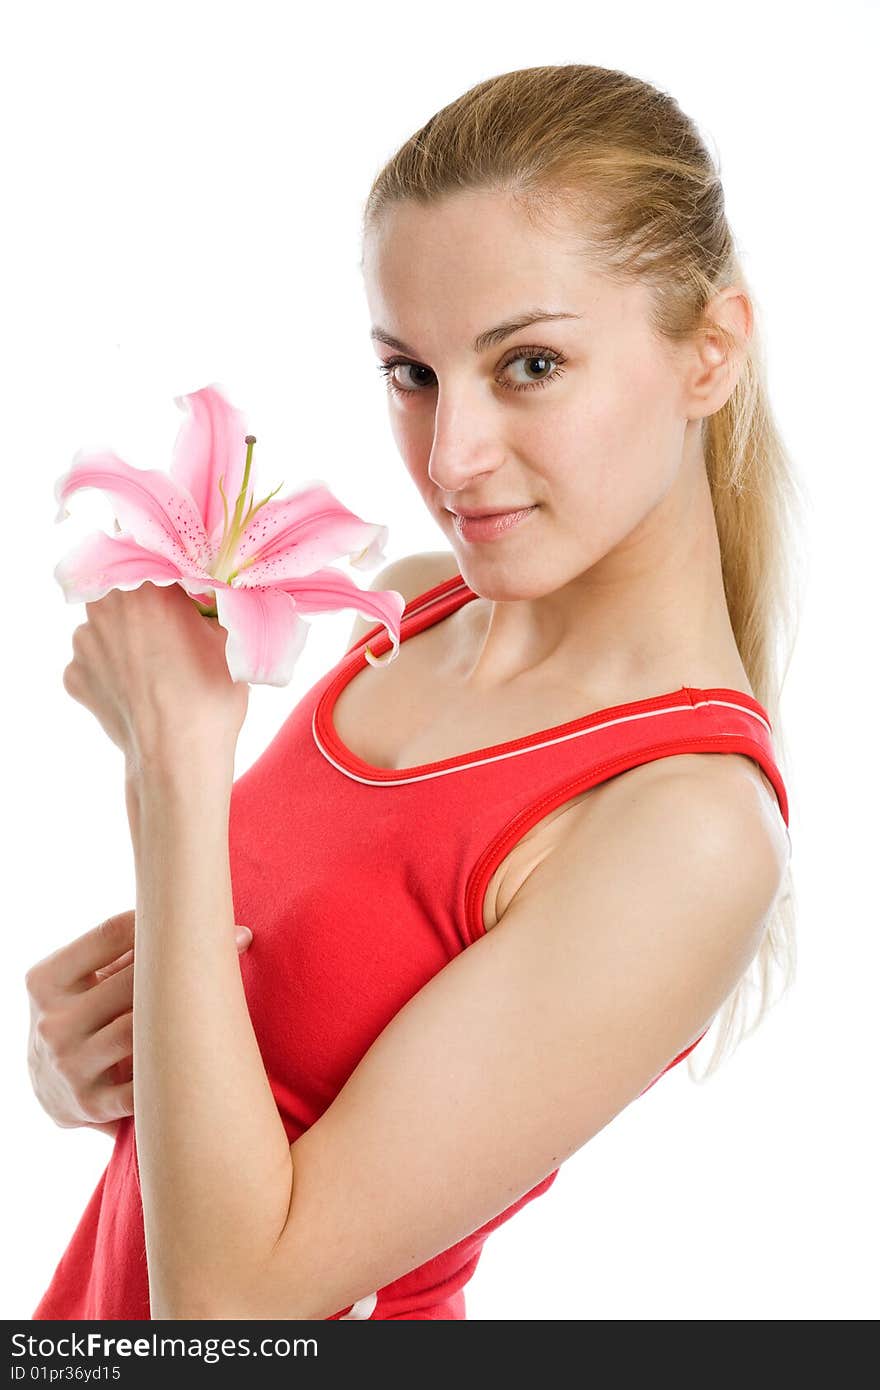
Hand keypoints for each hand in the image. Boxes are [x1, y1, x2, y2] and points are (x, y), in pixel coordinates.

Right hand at [25, 910, 252, 1136]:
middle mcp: (52, 1024)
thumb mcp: (78, 980)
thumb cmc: (81, 1014)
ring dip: (191, 1008)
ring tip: (231, 987)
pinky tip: (208, 1042)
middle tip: (239, 939)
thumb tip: (188, 909)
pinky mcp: (92, 1104)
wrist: (48, 1088)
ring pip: (142, 1029)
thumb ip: (116, 950)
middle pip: (133, 980)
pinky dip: (178, 1060)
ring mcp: (70, 1066)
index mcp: (45, 982)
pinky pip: (148, 1078)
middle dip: (188, 957)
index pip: (108, 935)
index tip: (202, 911)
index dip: (158, 919)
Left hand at [62, 580, 249, 767]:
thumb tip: (212, 591)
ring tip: (156, 668)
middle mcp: (106, 606)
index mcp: (147, 585)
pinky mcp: (74, 676)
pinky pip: (94, 662)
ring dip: (125, 638)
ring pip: (106, 627)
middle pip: (125, 593)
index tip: (187, 592)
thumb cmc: (211, 695)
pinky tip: (138, 689)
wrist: (179, 758)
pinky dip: (112, 671)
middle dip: (146, 607)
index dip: (173, 577)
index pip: (156, 561)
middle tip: (173, 631)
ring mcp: (84, 644)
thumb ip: (213, 603)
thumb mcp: (228, 637)